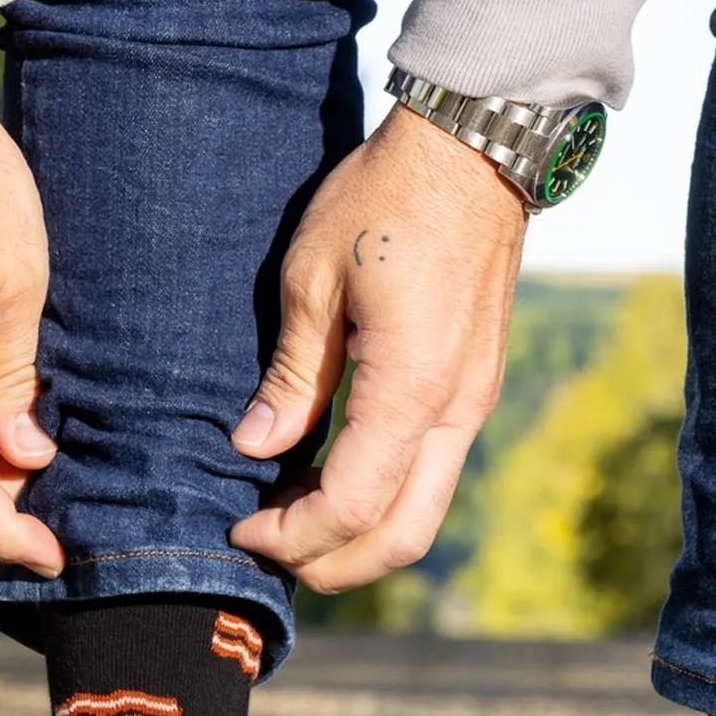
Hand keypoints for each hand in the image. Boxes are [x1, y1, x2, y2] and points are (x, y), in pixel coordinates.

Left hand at [229, 107, 526, 592]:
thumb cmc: (385, 199)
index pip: (351, 503)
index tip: (240, 527)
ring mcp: (474, 401)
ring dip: (358, 536)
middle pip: (401, 535)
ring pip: (423, 513)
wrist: (474, 152)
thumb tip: (256, 447)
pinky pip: (432, 473)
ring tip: (291, 518)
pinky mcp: (475, 388)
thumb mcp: (313, 279)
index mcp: (411, 386)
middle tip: (267, 549)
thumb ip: (291, 376)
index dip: (293, 534)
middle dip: (331, 563)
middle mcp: (455, 408)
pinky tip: (329, 476)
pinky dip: (381, 498)